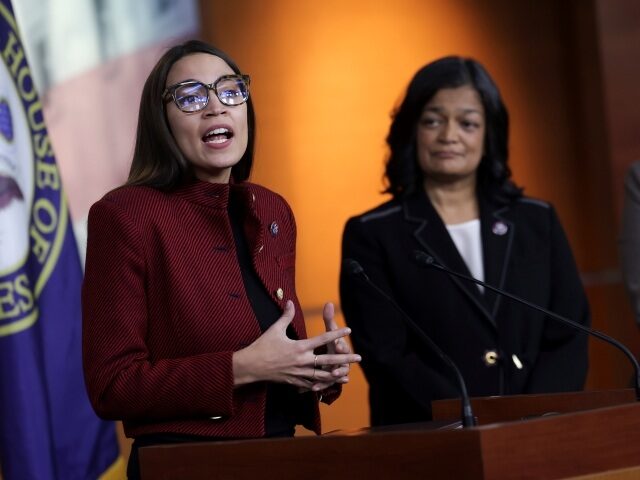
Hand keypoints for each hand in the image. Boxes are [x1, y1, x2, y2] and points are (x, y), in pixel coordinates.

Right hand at [233, 300, 360, 388]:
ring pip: (322, 375)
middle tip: (359, 357)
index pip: (322, 339)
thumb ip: (286, 316)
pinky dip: (321, 384)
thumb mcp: (275, 329)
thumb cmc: (262, 347)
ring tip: (347, 374)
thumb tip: (290, 301)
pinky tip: (329, 385)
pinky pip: (310, 384)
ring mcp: (299, 373)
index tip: (348, 330)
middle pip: (328, 360)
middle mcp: (302, 361)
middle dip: (344, 359)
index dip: (336, 334)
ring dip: (336, 375)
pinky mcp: (294, 381)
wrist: (251, 367)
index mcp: (299, 347)